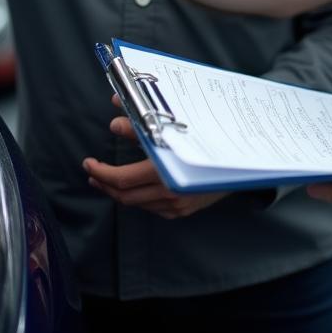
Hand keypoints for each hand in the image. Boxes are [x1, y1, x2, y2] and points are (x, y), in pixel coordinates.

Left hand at [83, 113, 227, 218]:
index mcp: (166, 171)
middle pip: (124, 196)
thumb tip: (115, 121)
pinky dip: (137, 197)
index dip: (101, 173)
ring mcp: (176, 204)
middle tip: (92, 172)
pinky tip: (134, 187)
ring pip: (136, 203)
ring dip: (118, 191)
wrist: (243, 161)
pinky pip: (151, 207)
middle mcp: (170, 192)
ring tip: (106, 179)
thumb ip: (140, 126)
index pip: (122, 179)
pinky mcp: (181, 211)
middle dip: (104, 184)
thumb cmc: (209, 137)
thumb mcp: (174, 127)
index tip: (88, 163)